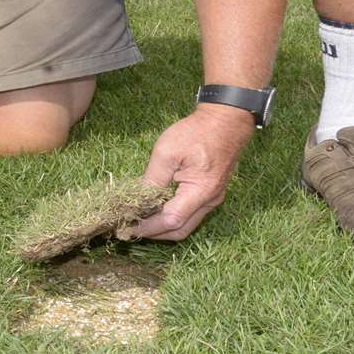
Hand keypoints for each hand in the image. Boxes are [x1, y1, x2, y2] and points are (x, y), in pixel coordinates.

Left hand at [131, 104, 255, 240]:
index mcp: (200, 191)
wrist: (226, 120)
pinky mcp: (211, 193)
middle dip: (155, 233)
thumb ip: (153, 178)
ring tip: (141, 220)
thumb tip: (138, 199)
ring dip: (164, 226)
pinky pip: (191, 213)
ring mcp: (213, 198)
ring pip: (186, 224)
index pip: (170, 220)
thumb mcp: (167, 151)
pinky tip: (157, 209)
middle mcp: (210, 201)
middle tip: (131, 228)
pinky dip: (173, 216)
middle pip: (180, 230)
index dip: (148, 227)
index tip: (128, 228)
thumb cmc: (197, 132)